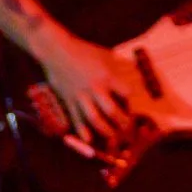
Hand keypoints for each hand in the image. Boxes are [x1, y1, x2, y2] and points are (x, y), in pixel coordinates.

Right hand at [37, 34, 148, 148]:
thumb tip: (133, 73)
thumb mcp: (106, 56)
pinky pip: (76, 118)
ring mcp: (81, 96)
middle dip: (122, 123)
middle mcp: (95, 88)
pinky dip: (82, 131)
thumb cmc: (85, 51)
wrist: (57, 51)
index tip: (134, 108)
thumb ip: (117, 68)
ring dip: (105, 130)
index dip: (131, 102)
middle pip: (112, 110)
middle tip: (127, 129)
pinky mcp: (68, 100)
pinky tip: (89, 140)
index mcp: (107, 76)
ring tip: (112, 137)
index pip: (126, 93)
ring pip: (94, 118)